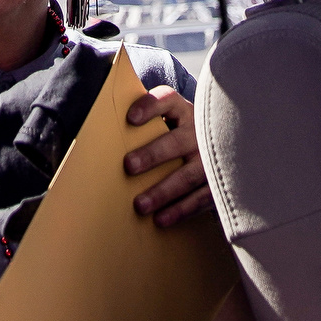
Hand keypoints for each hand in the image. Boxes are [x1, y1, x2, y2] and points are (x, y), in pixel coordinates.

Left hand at [123, 83, 214, 226]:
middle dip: (153, 154)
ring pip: (188, 175)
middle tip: (129, 166)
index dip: (150, 107)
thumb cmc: (179, 135)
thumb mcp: (170, 121)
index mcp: (183, 111)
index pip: (168, 101)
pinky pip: (200, 198)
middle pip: (176, 141)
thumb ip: (145, 123)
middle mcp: (199, 132)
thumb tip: (100, 126)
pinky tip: (161, 219)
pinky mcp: (218, 183)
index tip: (130, 118)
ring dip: (164, 191)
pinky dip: (180, 210)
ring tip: (140, 204)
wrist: (220, 147)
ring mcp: (211, 159)